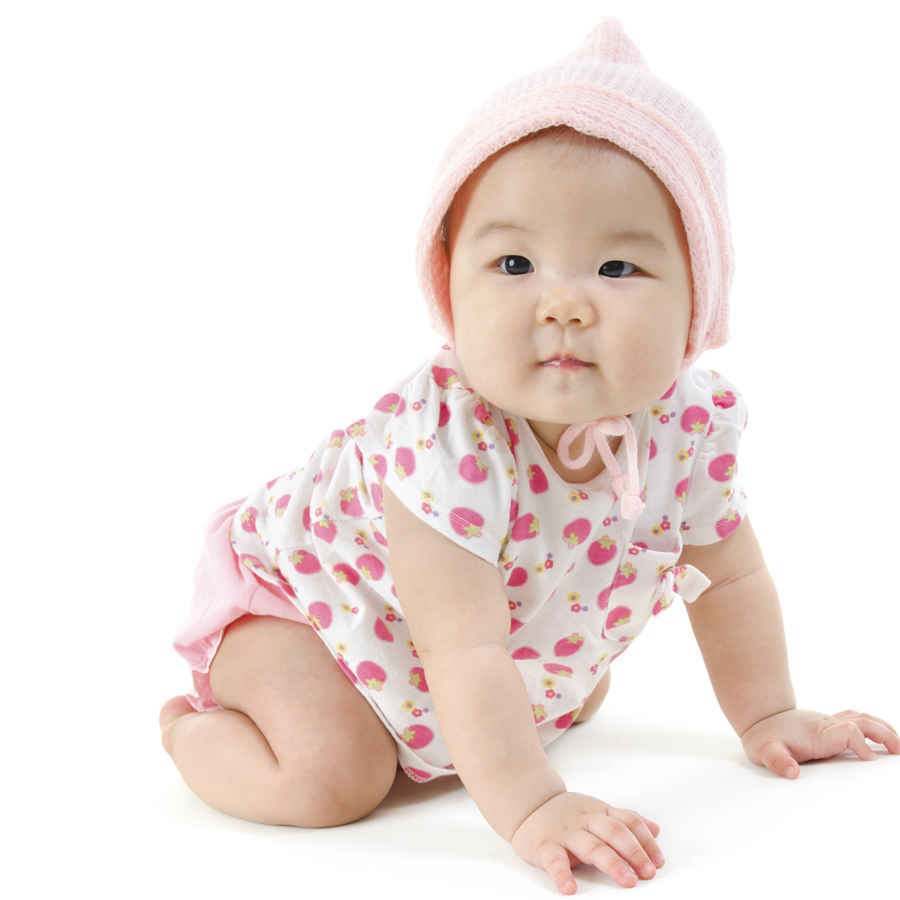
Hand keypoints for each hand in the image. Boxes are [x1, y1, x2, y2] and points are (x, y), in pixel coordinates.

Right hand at [510, 791, 663, 894]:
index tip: (658, 861)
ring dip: (611, 863)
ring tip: (627, 880)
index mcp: (600, 812)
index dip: (645, 841)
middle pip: (614, 832)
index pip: (628, 821)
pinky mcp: (545, 845)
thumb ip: (625, 820)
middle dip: (634, 852)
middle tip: (648, 872)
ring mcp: (566, 833)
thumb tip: (655, 829)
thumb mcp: (597, 810)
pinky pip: (554, 859)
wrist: (528, 803)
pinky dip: (562, 874)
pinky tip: (569, 887)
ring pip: (591, 846)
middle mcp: (585, 820)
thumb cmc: (567, 813)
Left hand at [741, 708, 899, 778]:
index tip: (870, 758)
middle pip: (862, 721)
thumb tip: (792, 773)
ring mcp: (828, 722)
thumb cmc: (762, 736)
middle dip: (884, 734)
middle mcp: (826, 725)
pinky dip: (872, 725)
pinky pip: (854, 719)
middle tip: (898, 751)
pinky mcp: (828, 724)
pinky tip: (881, 735)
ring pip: (862, 717)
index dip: (861, 743)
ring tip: (897, 746)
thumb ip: (777, 761)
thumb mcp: (763, 751)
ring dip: (883, 728)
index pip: (847, 731)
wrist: (758, 718)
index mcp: (817, 733)